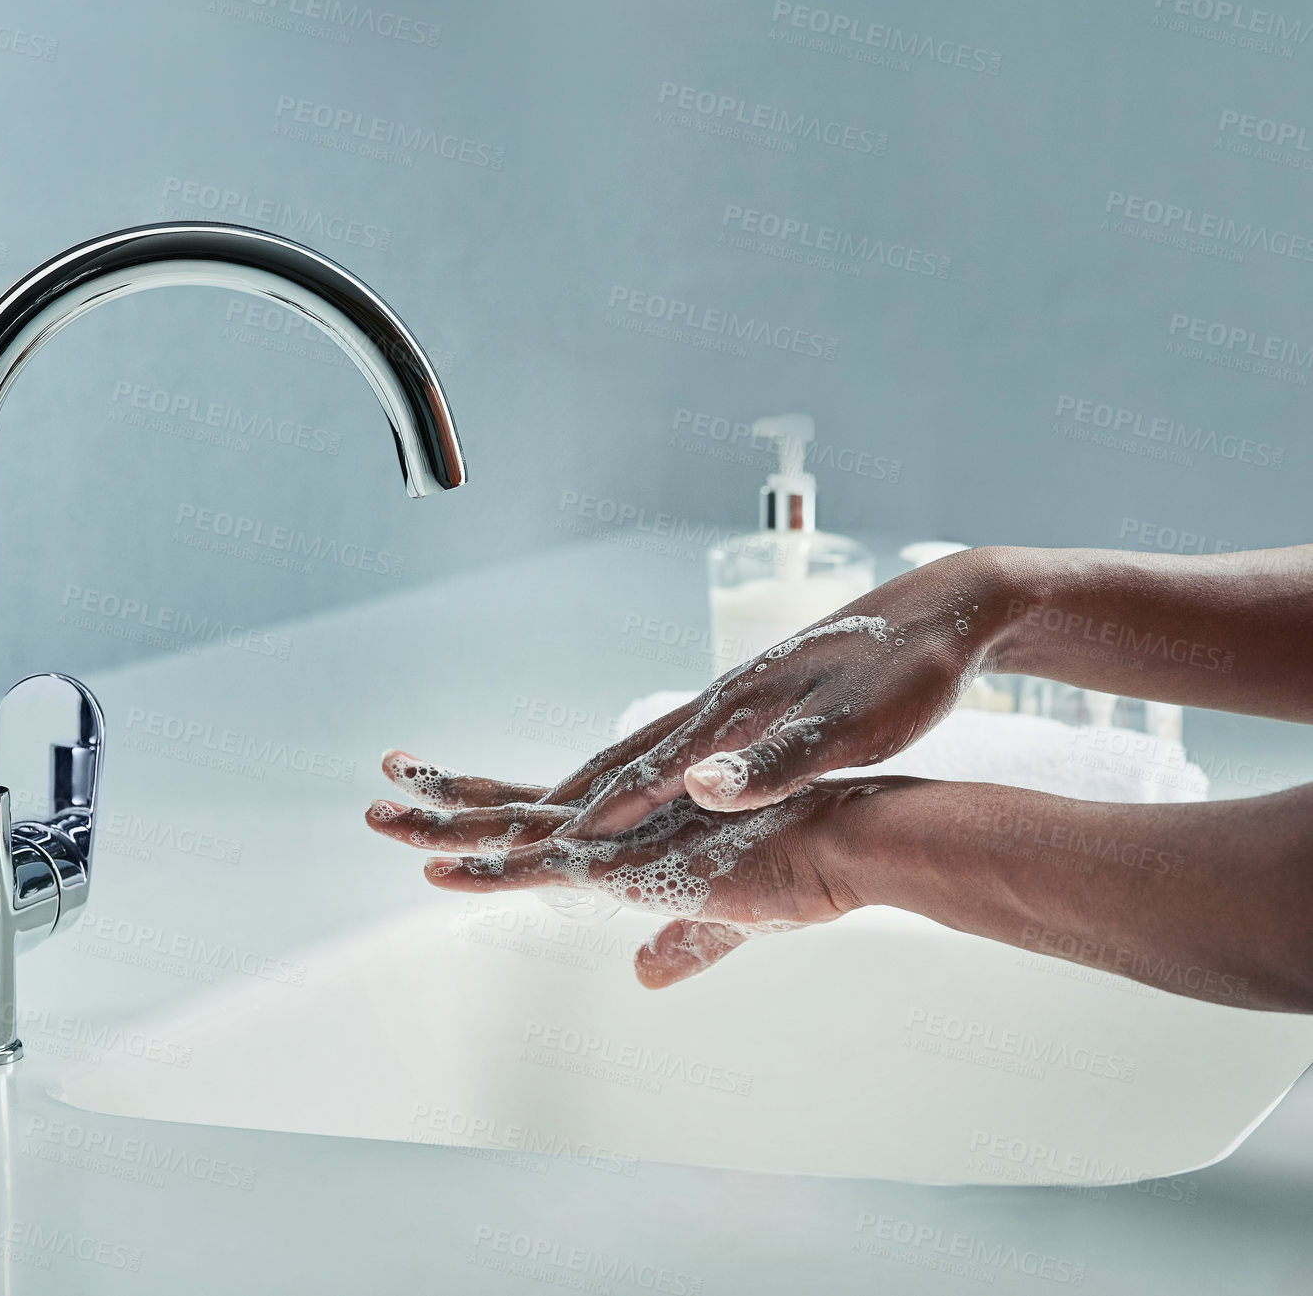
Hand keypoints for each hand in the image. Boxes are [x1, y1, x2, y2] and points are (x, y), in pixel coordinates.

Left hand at [370, 750, 877, 987]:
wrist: (844, 844)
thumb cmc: (797, 869)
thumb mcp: (721, 918)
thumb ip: (680, 945)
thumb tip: (641, 974)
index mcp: (625, 834)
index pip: (538, 814)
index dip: (486, 802)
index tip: (438, 785)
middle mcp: (609, 826)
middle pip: (508, 806)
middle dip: (443, 794)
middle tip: (389, 769)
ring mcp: (615, 843)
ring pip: (508, 832)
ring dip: (439, 826)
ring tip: (377, 810)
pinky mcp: (632, 868)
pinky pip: (542, 874)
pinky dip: (488, 874)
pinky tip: (439, 875)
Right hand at [548, 547, 1006, 836]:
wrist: (944, 609)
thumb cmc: (907, 673)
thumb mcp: (851, 728)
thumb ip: (776, 762)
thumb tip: (698, 786)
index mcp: (736, 713)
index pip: (645, 774)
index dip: (594, 818)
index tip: (543, 853)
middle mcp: (724, 703)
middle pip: (629, 755)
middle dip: (573, 797)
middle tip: (518, 835)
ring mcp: (740, 701)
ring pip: (650, 748)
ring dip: (602, 783)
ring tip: (565, 814)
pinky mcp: (761, 703)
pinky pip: (681, 745)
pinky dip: (646, 772)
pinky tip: (654, 787)